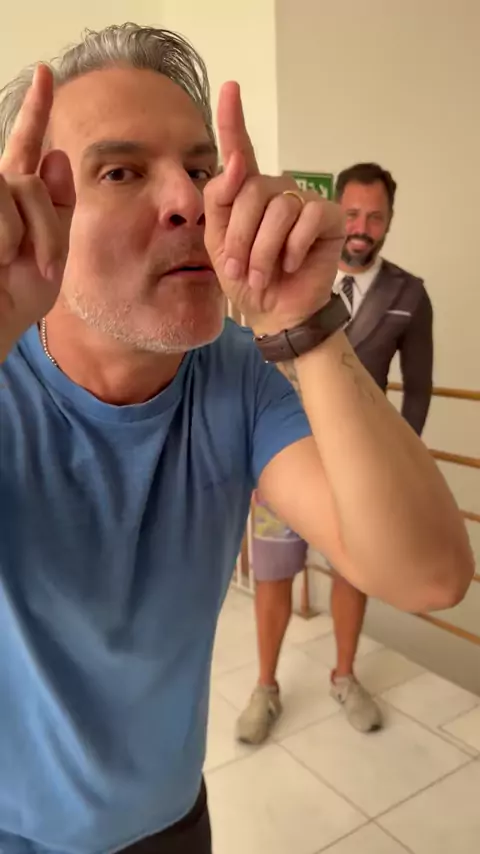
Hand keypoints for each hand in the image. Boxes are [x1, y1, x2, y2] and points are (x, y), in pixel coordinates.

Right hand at [0, 65, 74, 361]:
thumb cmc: (15, 299)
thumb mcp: (52, 254)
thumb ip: (58, 208)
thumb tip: (58, 154)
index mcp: (16, 198)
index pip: (27, 146)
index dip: (36, 110)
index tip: (47, 72)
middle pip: (32, 179)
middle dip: (49, 229)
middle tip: (45, 268)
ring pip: (19, 187)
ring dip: (29, 235)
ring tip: (12, 264)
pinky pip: (3, 201)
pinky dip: (9, 237)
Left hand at [204, 82, 344, 335]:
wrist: (274, 311)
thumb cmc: (248, 278)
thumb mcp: (220, 243)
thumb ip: (221, 202)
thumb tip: (236, 163)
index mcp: (248, 193)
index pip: (240, 151)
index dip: (233, 120)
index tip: (229, 87)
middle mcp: (277, 190)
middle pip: (251, 190)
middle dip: (241, 236)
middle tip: (242, 270)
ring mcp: (305, 201)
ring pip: (277, 209)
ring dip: (264, 250)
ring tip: (263, 274)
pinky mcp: (330, 217)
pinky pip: (307, 218)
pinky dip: (293, 247)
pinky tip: (292, 263)